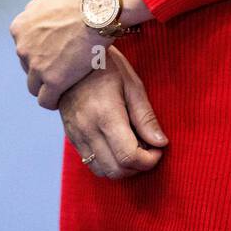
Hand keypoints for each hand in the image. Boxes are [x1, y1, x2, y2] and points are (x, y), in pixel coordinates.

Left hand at [9, 0, 99, 109]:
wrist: (96, 9)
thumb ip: (40, 9)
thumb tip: (39, 12)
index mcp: (20, 27)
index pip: (23, 47)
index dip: (39, 51)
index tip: (53, 52)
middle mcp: (22, 47)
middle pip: (28, 66)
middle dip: (42, 67)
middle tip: (62, 65)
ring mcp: (36, 66)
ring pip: (34, 86)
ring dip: (45, 86)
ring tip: (62, 85)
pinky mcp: (52, 81)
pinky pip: (46, 100)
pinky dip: (53, 101)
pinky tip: (62, 98)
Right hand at [60, 47, 168, 179]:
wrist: (70, 59)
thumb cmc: (106, 66)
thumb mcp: (132, 84)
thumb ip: (145, 116)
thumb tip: (161, 142)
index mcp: (106, 115)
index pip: (129, 156)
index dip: (149, 160)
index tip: (158, 149)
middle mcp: (88, 129)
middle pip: (116, 170)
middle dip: (138, 167)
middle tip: (149, 149)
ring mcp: (76, 135)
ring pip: (102, 171)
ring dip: (123, 168)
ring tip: (134, 147)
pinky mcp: (71, 137)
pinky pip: (90, 162)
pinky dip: (108, 163)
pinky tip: (118, 145)